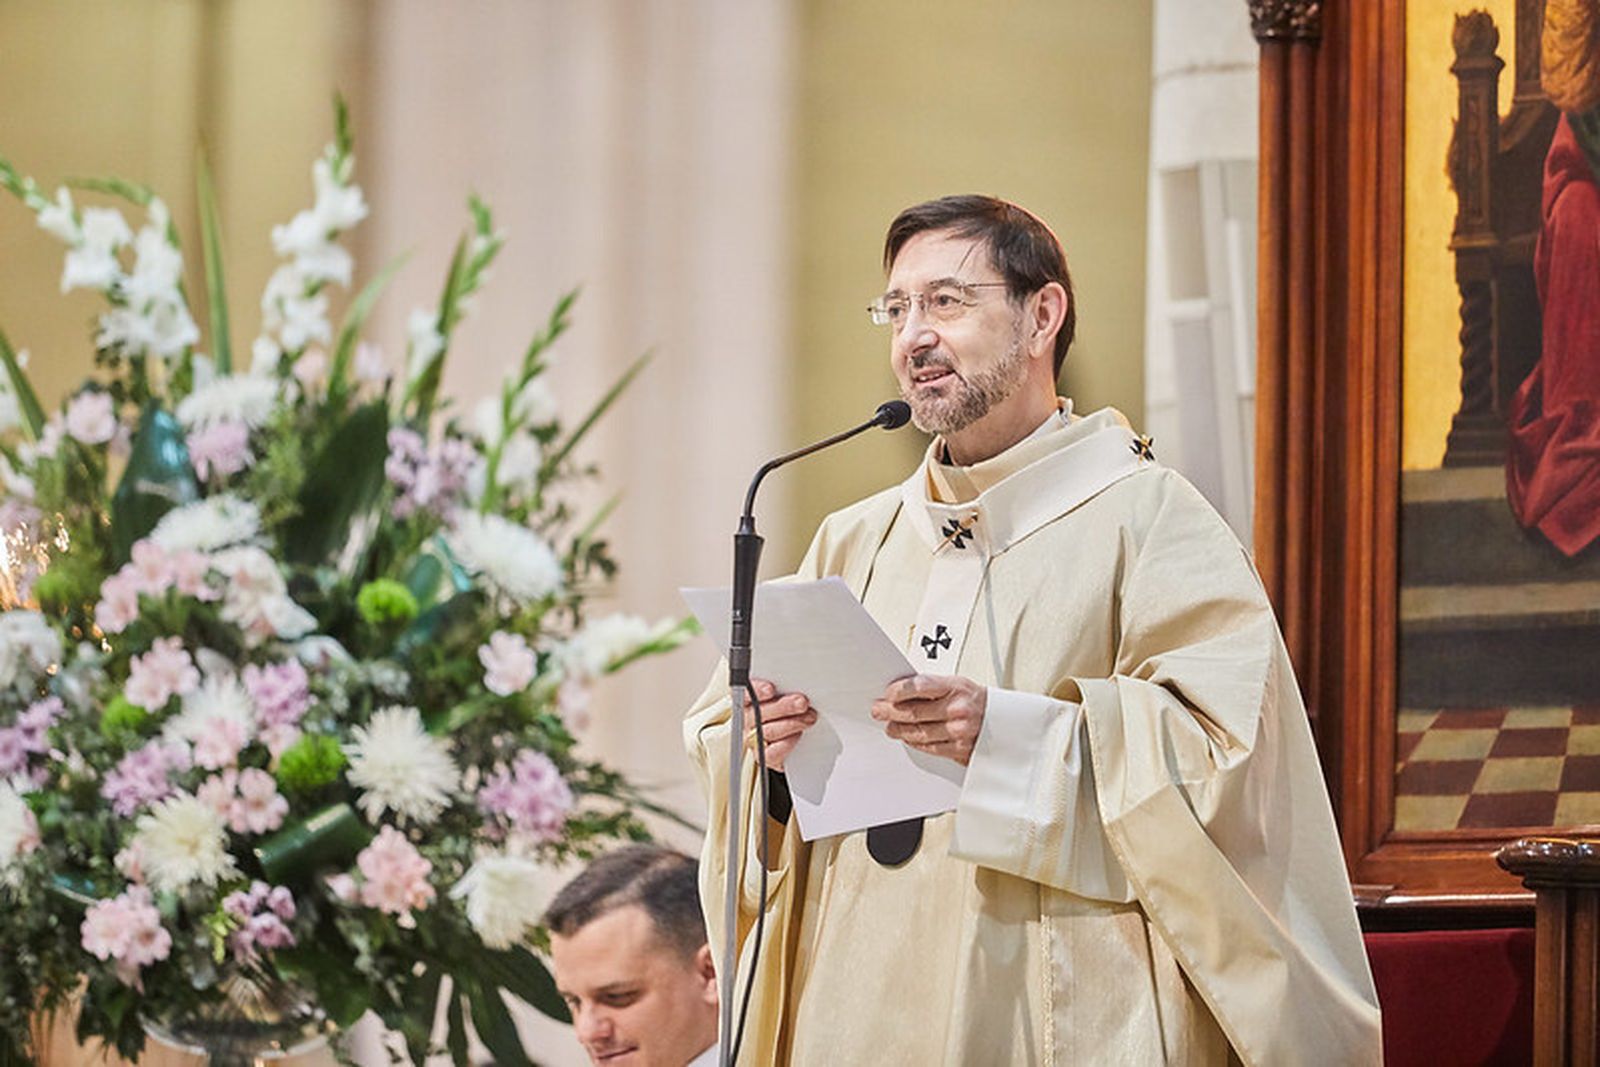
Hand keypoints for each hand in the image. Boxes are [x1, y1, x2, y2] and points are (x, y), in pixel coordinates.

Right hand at [741, 678, 815, 772]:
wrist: (801, 742)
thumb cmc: (792, 712)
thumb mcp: (790, 696)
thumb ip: (789, 690)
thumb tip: (801, 687)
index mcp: (750, 701)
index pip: (746, 693)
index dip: (756, 691)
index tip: (770, 689)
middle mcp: (749, 720)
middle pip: (758, 713)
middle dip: (783, 707)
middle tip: (802, 702)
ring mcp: (755, 739)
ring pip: (767, 732)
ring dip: (792, 724)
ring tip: (809, 717)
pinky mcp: (765, 756)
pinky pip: (771, 753)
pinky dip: (787, 743)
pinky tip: (799, 734)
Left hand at [871, 674, 985, 765]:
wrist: (1005, 721)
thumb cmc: (976, 700)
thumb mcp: (957, 684)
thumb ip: (931, 687)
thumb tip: (900, 691)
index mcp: (956, 687)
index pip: (921, 686)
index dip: (900, 690)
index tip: (888, 693)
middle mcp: (958, 709)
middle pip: (915, 712)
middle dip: (891, 712)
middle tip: (878, 710)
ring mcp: (959, 731)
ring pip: (918, 732)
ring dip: (899, 730)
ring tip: (890, 726)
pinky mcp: (960, 749)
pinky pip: (930, 747)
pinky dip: (915, 742)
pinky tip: (907, 737)